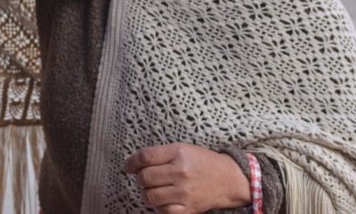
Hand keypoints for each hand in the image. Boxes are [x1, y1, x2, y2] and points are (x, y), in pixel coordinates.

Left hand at [123, 143, 250, 213]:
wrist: (227, 179)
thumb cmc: (201, 161)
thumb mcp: (181, 149)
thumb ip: (159, 154)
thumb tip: (133, 164)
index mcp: (178, 153)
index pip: (145, 156)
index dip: (131, 162)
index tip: (127, 166)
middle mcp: (181, 172)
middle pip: (145, 177)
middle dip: (139, 178)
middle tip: (144, 178)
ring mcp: (184, 192)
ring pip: (150, 196)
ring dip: (147, 193)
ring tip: (153, 189)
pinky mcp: (188, 209)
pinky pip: (163, 211)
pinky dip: (159, 206)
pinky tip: (163, 200)